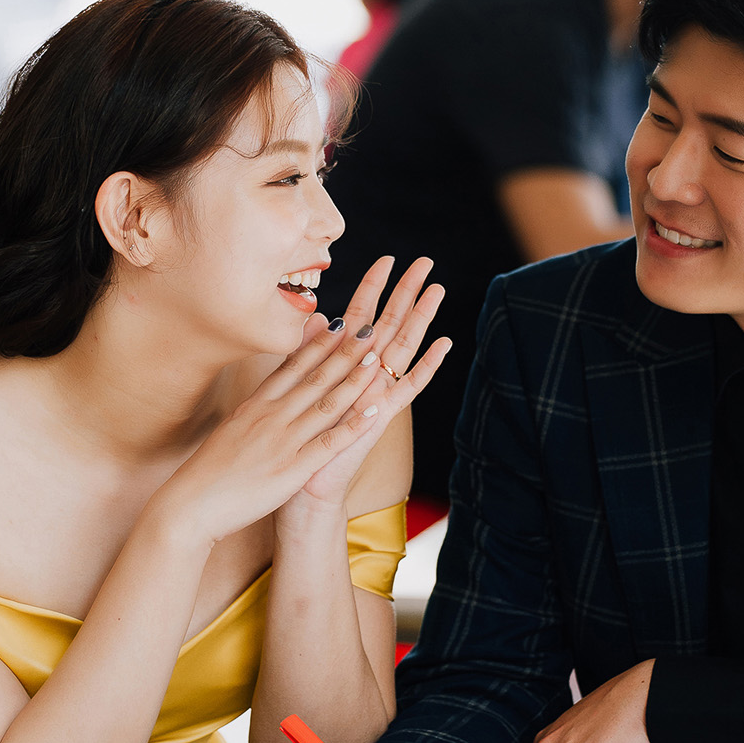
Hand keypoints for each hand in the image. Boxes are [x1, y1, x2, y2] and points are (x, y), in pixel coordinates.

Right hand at [153, 315, 399, 545]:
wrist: (190, 505)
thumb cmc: (208, 473)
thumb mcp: (230, 430)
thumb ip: (252, 411)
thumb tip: (263, 396)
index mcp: (254, 406)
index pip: (291, 367)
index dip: (318, 345)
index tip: (338, 324)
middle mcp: (269, 417)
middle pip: (313, 378)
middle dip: (343, 354)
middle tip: (368, 331)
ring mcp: (282, 442)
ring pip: (326, 404)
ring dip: (354, 381)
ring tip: (376, 361)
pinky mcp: (291, 470)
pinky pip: (328, 443)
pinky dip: (353, 426)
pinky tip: (374, 412)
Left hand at [292, 256, 449, 509]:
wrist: (303, 485)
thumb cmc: (299, 440)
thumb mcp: (300, 386)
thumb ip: (311, 350)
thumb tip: (318, 315)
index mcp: (345, 365)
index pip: (361, 315)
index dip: (373, 286)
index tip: (387, 257)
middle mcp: (366, 375)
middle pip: (390, 323)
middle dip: (406, 292)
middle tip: (426, 262)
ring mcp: (377, 394)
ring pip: (403, 348)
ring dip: (421, 319)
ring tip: (439, 289)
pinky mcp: (382, 416)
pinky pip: (408, 388)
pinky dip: (426, 366)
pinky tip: (444, 344)